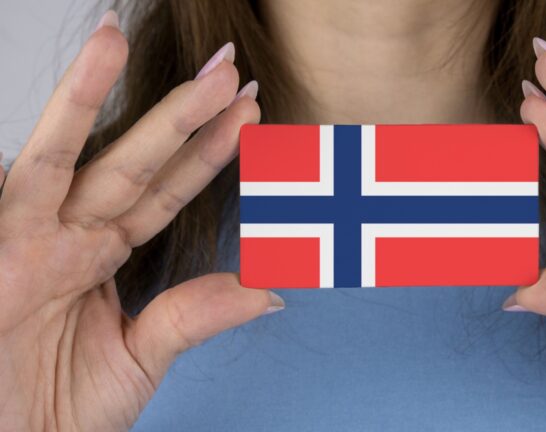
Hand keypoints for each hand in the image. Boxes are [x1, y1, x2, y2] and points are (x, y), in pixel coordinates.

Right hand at [0, 12, 282, 430]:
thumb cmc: (58, 412)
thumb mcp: (141, 357)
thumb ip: (196, 315)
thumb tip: (273, 289)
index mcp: (101, 255)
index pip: (166, 190)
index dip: (207, 150)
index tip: (248, 110)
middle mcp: (62, 237)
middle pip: (128, 161)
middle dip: (174, 114)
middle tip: (223, 69)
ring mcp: (17, 242)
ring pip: (56, 157)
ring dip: (82, 101)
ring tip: (108, 39)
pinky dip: (14, 154)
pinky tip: (36, 111)